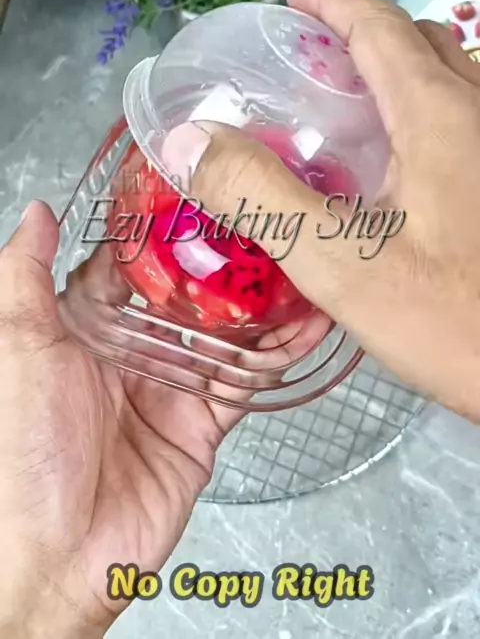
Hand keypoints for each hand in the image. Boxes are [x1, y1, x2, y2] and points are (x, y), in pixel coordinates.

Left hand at [0, 199, 325, 636]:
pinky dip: (281, 353)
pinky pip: (247, 381)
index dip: (160, 233)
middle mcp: (133, 353)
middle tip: (261, 218)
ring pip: (227, 332)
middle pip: (187, 296)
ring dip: (262, 301)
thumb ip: (25, 279)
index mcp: (87, 331)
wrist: (56, 556)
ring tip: (298, 259)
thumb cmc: (24, 451)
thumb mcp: (21, 349)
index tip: (194, 193)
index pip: (129, 268)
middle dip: (222, 261)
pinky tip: (310, 324)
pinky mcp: (204, 425)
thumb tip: (38, 214)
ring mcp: (172, 388)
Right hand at [159, 0, 479, 423]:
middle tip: (308, 56)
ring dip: (396, 71)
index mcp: (440, 114)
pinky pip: (462, 118)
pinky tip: (391, 164)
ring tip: (343, 102)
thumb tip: (187, 141)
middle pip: (421, 44)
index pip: (380, 29)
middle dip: (362, 34)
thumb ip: (260, 198)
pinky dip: (421, 109)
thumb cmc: (452, 320)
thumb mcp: (341, 263)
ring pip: (450, 80)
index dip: (332, 4)